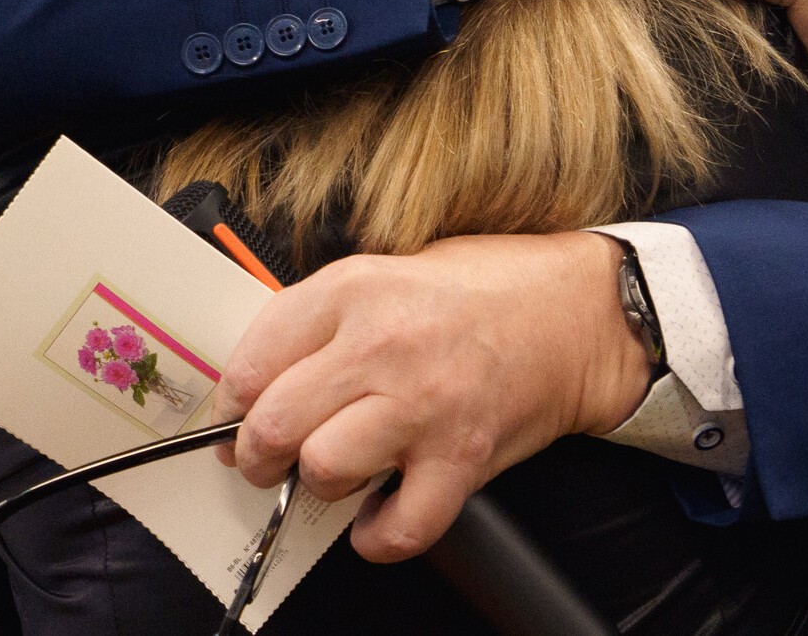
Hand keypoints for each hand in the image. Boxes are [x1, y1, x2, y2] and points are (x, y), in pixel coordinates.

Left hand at [211, 233, 649, 562]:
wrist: (577, 312)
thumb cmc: (479, 289)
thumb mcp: (383, 272)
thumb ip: (319, 319)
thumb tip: (255, 377)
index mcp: (352, 290)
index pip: (252, 361)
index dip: (231, 403)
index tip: (234, 416)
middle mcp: (382, 346)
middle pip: (276, 423)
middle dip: (257, 453)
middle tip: (266, 457)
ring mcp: (425, 406)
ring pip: (325, 471)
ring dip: (319, 484)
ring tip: (333, 470)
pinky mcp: (465, 457)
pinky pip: (402, 524)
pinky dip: (379, 536)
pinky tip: (377, 516)